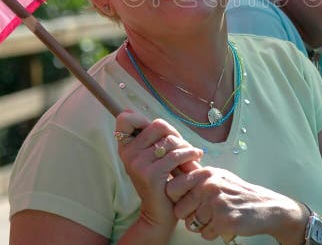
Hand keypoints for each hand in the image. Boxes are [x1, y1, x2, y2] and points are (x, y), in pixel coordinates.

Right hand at [115, 111, 202, 229]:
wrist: (159, 213)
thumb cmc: (160, 180)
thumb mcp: (150, 157)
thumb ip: (146, 136)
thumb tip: (128, 108)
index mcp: (125, 148)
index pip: (125, 119)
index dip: (142, 120)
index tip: (159, 133)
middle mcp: (128, 154)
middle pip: (158, 125)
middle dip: (175, 134)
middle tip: (183, 146)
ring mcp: (138, 164)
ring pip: (171, 140)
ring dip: (186, 147)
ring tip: (191, 156)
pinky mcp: (151, 174)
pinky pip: (177, 155)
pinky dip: (191, 155)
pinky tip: (196, 158)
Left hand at [165, 166, 304, 242]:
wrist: (265, 207)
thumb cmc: (238, 193)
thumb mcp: (218, 176)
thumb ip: (197, 177)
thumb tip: (171, 176)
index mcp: (205, 174)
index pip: (172, 188)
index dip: (177, 199)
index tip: (187, 201)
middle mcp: (209, 186)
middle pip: (179, 210)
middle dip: (190, 216)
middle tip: (207, 212)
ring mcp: (216, 203)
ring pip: (192, 224)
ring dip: (203, 225)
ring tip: (219, 216)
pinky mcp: (223, 220)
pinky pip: (205, 234)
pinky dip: (214, 233)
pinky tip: (225, 223)